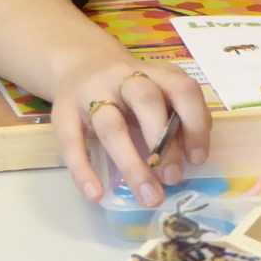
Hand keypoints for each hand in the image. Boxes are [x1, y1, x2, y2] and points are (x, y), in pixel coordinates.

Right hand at [48, 55, 209, 206]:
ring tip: (149, 197)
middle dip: (163, 141)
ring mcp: (90, 93)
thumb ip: (175, 116)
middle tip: (173, 178)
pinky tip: (95, 194)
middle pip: (145, 101)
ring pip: (110, 126)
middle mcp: (123, 78)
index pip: (181, 89)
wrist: (79, 64)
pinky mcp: (63, 112)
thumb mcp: (156, 92)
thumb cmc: (129, 89)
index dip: (194, 122)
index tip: (197, 158)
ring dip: (132, 164)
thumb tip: (191, 155)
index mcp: (154, 73)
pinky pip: (71, 142)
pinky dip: (83, 170)